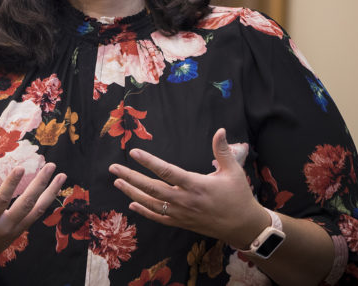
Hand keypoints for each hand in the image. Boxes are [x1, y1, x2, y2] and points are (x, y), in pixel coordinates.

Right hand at [0, 163, 66, 268]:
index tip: (21, 168)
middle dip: (40, 184)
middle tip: (50, 166)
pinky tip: (55, 189)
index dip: (11, 185)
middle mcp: (4, 226)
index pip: (2, 201)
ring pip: (37, 210)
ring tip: (61, 175)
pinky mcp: (19, 230)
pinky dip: (47, 201)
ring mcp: (15, 229)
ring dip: (51, 192)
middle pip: (26, 204)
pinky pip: (36, 215)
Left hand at [109, 128, 267, 247]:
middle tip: (113, 168)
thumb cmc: (239, 196)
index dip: (149, 162)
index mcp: (196, 185)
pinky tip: (131, 203)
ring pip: (151, 203)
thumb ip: (222, 150)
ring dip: (132, 192)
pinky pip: (158, 217)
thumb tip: (220, 130)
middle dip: (131, 177)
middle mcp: (185, 200)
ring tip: (117, 182)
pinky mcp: (181, 223)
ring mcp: (181, 214)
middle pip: (152, 188)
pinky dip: (144, 211)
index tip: (133, 152)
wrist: (243, 227)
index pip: (167, 171)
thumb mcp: (233, 171)